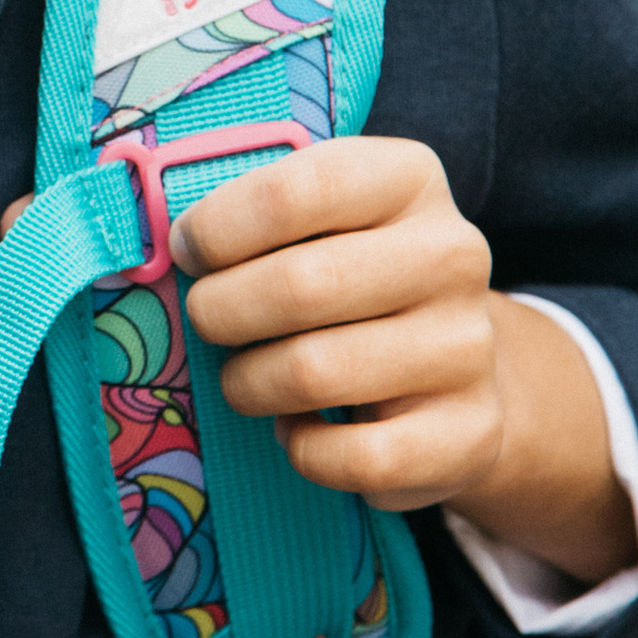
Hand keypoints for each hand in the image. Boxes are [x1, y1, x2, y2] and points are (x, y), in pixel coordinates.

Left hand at [168, 137, 634, 587]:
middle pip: (298, 287)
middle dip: (220, 312)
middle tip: (207, 323)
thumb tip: (169, 245)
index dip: (218, 228)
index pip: (296, 191)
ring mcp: (466, 346)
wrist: (455, 371)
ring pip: (314, 374)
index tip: (189, 253)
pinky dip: (303, 450)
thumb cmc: (351, 280)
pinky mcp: (468, 431)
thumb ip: (251, 215)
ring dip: (249, 384)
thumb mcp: (317, 222)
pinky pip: (353, 457)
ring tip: (246, 379)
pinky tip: (298, 429)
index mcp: (409, 180)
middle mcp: (452, 255)